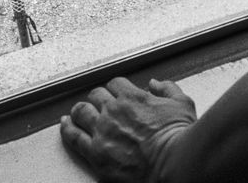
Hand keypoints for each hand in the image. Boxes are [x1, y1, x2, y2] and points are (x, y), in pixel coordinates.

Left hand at [61, 77, 195, 182]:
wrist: (173, 163)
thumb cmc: (179, 136)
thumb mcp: (182, 103)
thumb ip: (167, 89)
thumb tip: (156, 84)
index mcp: (132, 97)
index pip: (115, 84)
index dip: (116, 88)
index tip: (117, 93)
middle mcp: (113, 111)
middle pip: (96, 95)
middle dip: (99, 98)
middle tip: (101, 104)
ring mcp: (102, 132)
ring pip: (81, 111)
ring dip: (81, 110)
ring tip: (80, 112)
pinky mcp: (95, 154)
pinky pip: (73, 137)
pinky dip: (67, 128)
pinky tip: (66, 124)